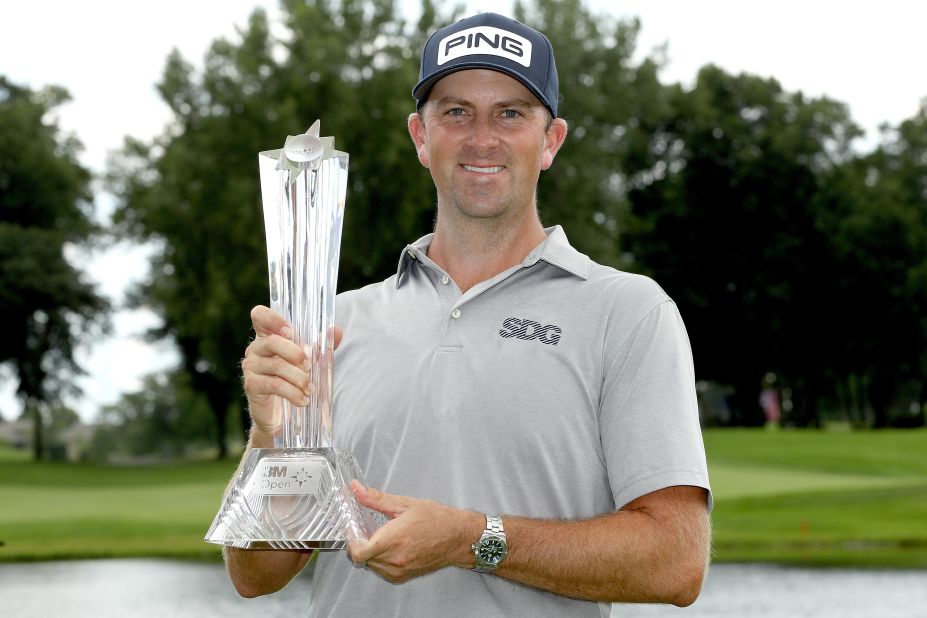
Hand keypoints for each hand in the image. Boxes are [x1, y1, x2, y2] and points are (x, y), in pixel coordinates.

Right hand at [241, 305, 342, 436]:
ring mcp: (251, 367)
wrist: (280, 416)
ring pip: (277, 366)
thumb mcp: (310, 361)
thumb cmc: (294, 380)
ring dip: (298, 378)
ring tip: (310, 388)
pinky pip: (275, 385)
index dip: (273, 319)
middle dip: (295, 353)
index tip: (292, 332)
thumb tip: (336, 330)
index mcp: (267, 336)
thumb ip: (322, 345)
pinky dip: (293, 393)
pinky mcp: (252, 386)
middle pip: (272, 342)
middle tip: (309, 366)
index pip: (260, 316)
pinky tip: (303, 400)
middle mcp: (256, 349)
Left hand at [347, 481, 481, 583]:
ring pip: (370, 564)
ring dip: (370, 551)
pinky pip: (381, 570)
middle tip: (366, 527)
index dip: (351, 539)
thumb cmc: (435, 519)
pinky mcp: (402, 577)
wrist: (457, 538)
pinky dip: (380, 559)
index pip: (358, 551)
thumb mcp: (404, 504)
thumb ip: (376, 498)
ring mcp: (398, 571)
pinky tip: (390, 546)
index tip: (354, 527)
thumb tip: (355, 489)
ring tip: (381, 535)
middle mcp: (394, 559)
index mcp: (393, 540)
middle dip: (360, 542)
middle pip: (362, 557)